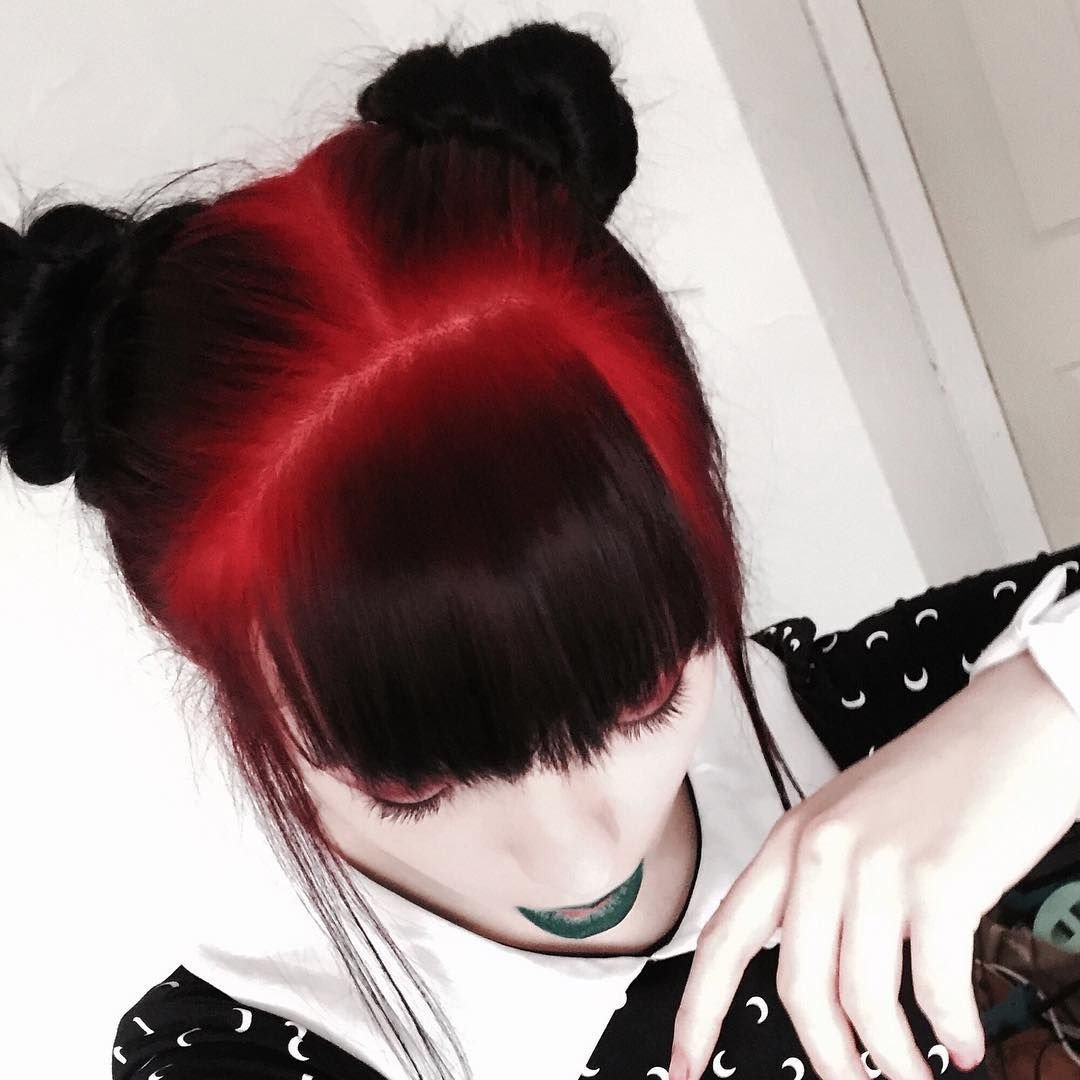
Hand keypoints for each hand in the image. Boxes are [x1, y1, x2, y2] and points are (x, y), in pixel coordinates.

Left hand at [667, 650, 1079, 1079]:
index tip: (685, 1064)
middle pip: (797, 987)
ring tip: (914, 1073)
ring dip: (891, 1059)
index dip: (696, 1011)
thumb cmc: (942, 774)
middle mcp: (822, 851)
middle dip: (826, 1058)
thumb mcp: (854, 823)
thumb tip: (818, 974)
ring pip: (860, 1001)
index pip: (722, 938)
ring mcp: (876, 865)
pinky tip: (963, 1040)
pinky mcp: (938, 882)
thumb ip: (821, 887)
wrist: (1015, 725)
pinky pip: (932, 988)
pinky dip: (950, 1030)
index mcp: (793, 838)